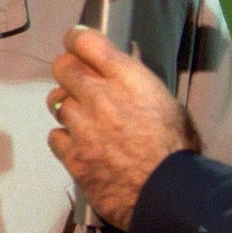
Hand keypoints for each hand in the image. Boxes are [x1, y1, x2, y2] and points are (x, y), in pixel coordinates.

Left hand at [46, 25, 197, 229]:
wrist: (167, 193)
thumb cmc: (177, 148)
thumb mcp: (166, 103)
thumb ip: (136, 86)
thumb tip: (119, 77)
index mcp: (126, 78)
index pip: (85, 41)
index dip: (76, 39)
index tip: (76, 44)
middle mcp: (98, 95)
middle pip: (61, 67)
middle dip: (68, 71)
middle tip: (79, 84)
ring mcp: (81, 126)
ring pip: (55, 102)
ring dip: (67, 107)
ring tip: (84, 120)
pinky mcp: (71, 155)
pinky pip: (55, 136)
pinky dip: (65, 138)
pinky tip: (80, 145)